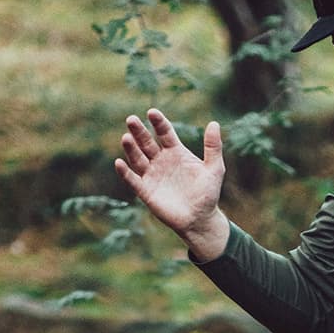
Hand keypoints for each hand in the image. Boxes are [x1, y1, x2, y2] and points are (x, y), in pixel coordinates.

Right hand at [116, 109, 228, 259]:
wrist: (201, 219)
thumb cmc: (208, 194)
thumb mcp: (214, 169)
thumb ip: (213, 147)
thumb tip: (214, 123)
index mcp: (176, 152)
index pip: (164, 133)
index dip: (158, 123)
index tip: (152, 112)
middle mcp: (160, 160)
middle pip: (146, 142)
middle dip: (139, 131)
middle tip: (131, 119)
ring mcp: (152, 175)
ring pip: (138, 158)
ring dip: (131, 148)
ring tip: (126, 137)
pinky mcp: (145, 191)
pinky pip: (133, 180)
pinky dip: (125, 172)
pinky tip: (119, 163)